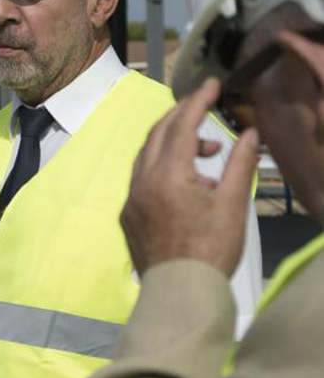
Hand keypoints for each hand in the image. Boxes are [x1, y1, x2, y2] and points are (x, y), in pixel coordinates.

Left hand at [121, 78, 258, 276]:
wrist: (180, 294)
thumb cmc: (211, 251)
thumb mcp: (232, 205)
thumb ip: (239, 164)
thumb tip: (249, 133)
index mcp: (167, 177)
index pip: (181, 126)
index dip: (197, 101)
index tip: (211, 84)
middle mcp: (141, 183)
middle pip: (157, 135)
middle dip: (181, 116)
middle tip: (205, 108)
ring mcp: (130, 200)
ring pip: (147, 156)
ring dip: (173, 144)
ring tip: (208, 154)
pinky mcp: (128, 216)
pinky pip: (142, 179)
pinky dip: (163, 168)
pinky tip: (188, 182)